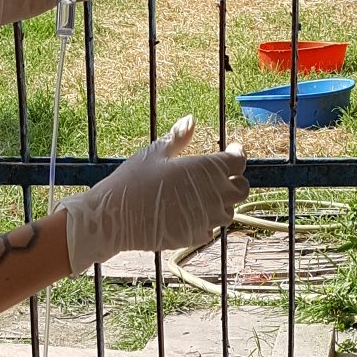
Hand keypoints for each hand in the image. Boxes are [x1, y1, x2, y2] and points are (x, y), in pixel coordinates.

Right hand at [63, 116, 248, 273]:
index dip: (237, 154)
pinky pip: (211, 229)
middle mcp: (213, 194)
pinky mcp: (195, 237)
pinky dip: (207, 221)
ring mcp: (206, 219)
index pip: (238, 161)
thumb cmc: (133, 180)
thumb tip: (190, 119)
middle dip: (236, 180)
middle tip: (223, 175)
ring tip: (206, 195)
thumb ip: (178, 137)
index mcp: (206, 168)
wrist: (114, 217)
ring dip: (223, 203)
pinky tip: (191, 213)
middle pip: (242, 189)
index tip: (231, 151)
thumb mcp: (155, 152)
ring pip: (229, 211)